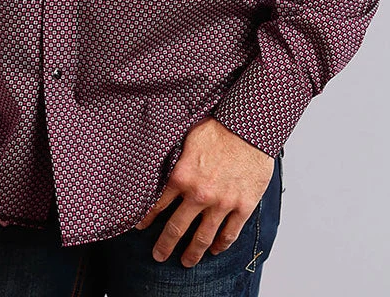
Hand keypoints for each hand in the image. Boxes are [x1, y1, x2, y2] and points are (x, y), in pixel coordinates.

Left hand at [133, 117, 274, 267]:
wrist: (249, 127)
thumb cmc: (218, 127)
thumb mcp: (187, 138)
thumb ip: (175, 158)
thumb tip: (160, 166)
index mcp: (182, 176)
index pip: (158, 204)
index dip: (147, 218)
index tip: (140, 228)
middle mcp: (199, 194)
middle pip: (177, 228)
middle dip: (165, 245)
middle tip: (158, 255)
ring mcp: (222, 203)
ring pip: (203, 237)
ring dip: (193, 252)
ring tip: (186, 262)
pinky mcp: (243, 206)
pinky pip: (230, 233)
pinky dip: (221, 245)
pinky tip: (215, 249)